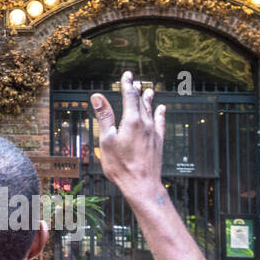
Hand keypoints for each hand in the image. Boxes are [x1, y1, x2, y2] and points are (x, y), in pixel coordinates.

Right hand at [90, 72, 166, 201]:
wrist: (142, 185)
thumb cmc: (121, 165)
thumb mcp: (107, 140)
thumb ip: (104, 117)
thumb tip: (97, 97)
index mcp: (131, 121)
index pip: (130, 96)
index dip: (127, 84)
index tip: (127, 75)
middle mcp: (145, 124)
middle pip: (141, 101)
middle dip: (137, 90)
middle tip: (136, 80)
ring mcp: (153, 133)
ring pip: (151, 110)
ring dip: (148, 99)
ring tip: (149, 90)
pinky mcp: (159, 142)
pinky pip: (160, 123)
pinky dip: (160, 114)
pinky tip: (162, 109)